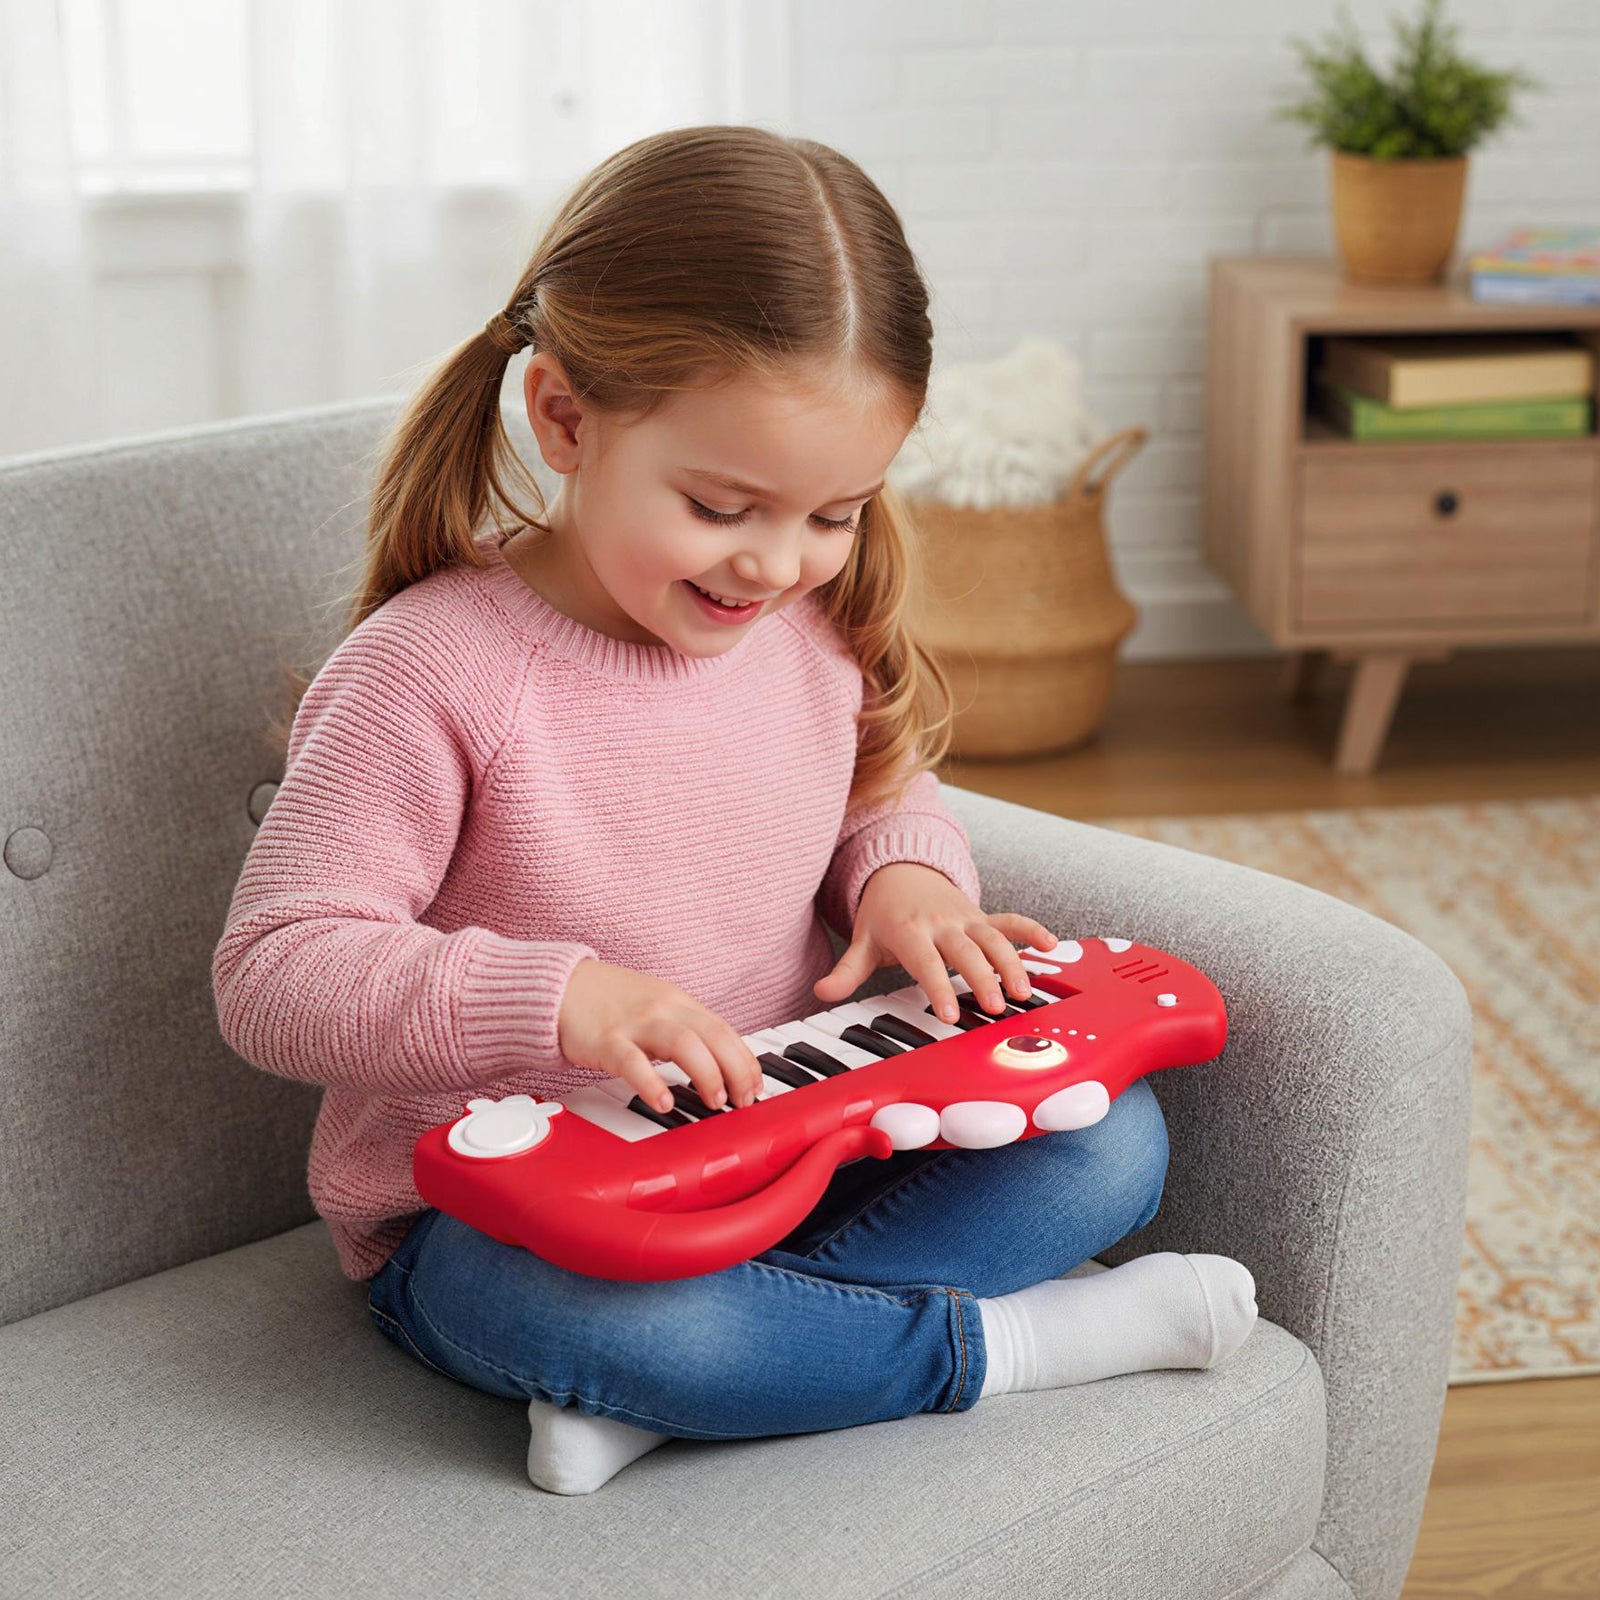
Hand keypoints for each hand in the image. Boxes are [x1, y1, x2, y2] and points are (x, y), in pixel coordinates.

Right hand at [558, 959, 763, 1114]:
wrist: (558, 986)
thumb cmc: (609, 1001)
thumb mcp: (656, 1006)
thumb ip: (685, 1028)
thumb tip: (720, 1062)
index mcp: (679, 1003)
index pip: (724, 1030)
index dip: (746, 1060)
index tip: (755, 1087)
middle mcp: (663, 1009)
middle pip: (714, 1035)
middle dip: (737, 1069)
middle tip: (744, 1100)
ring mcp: (635, 1023)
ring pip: (684, 1043)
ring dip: (707, 1074)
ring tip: (715, 1102)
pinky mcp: (606, 1040)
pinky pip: (633, 1062)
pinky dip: (652, 1083)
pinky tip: (664, 1103)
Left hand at [814, 862, 1056, 1022]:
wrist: (900, 871)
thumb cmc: (883, 914)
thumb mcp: (861, 941)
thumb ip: (846, 971)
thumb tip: (821, 991)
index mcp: (910, 931)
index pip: (925, 962)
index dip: (939, 987)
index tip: (950, 1015)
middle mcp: (941, 923)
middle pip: (965, 951)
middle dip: (983, 978)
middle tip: (996, 1007)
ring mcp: (964, 918)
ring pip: (993, 938)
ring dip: (1011, 963)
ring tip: (1024, 993)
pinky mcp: (981, 916)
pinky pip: (1009, 920)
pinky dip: (1030, 930)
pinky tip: (1051, 945)